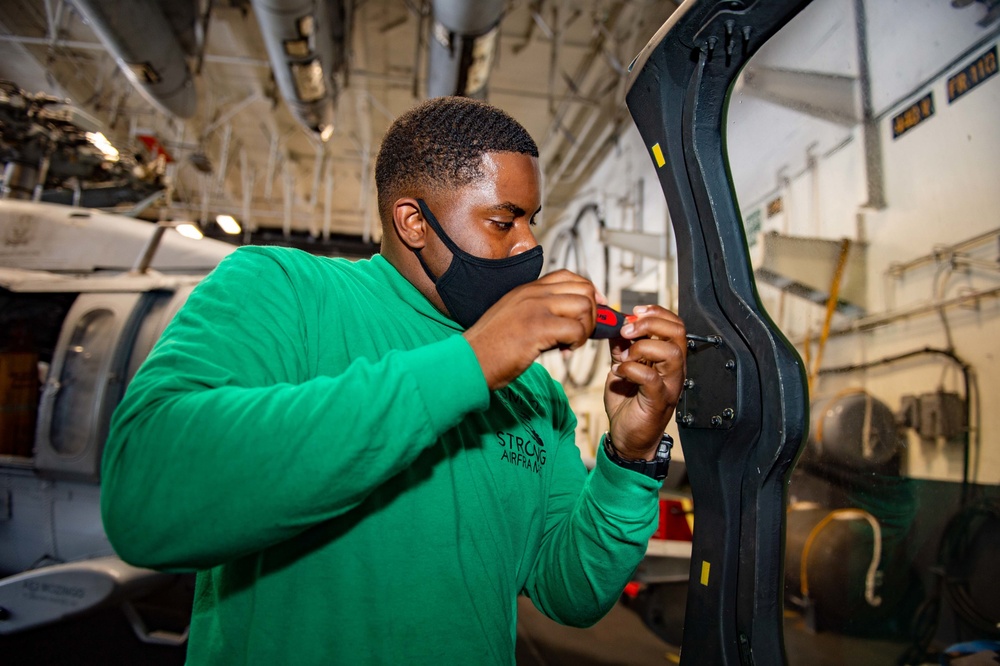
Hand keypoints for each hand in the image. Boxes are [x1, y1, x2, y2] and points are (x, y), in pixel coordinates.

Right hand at [463, 270, 597, 389]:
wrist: (469, 362)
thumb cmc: (490, 348)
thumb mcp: (514, 318)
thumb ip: (538, 313)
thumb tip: (569, 323)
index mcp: (527, 289)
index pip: (569, 276)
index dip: (588, 293)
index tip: (592, 311)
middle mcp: (533, 292)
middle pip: (584, 288)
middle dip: (592, 313)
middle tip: (580, 334)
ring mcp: (535, 307)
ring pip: (585, 306)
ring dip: (585, 329)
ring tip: (570, 344)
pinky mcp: (538, 326)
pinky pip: (576, 329)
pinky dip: (577, 343)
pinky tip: (562, 352)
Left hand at [604, 305, 685, 459]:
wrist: (626, 438)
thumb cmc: (628, 404)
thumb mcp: (622, 368)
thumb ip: (622, 348)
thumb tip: (616, 326)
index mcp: (667, 359)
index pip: (675, 325)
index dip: (657, 313)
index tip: (635, 312)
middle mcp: (674, 370)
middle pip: (678, 333)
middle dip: (651, 323)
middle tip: (628, 329)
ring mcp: (669, 385)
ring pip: (671, 353)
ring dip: (643, 347)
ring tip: (624, 355)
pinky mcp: (658, 401)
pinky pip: (651, 378)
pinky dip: (631, 369)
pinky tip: (618, 372)